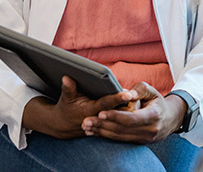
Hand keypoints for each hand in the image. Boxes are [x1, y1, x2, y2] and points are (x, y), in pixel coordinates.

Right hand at [23, 76, 138, 138]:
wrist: (64, 127)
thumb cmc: (66, 108)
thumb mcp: (66, 98)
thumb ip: (68, 88)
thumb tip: (66, 77)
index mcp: (90, 110)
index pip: (106, 103)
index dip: (117, 98)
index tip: (128, 93)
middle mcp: (99, 118)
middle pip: (117, 111)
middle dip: (128, 104)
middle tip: (138, 95)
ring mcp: (102, 124)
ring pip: (120, 118)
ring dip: (129, 110)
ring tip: (138, 99)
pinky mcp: (105, 126)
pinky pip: (118, 123)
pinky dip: (125, 116)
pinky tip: (134, 107)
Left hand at [81, 82, 186, 143]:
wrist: (169, 119)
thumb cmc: (157, 102)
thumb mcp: (152, 91)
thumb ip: (140, 89)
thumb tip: (127, 93)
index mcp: (154, 115)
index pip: (132, 119)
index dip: (115, 116)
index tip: (101, 112)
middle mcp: (149, 130)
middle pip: (122, 129)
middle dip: (102, 125)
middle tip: (86, 121)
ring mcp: (144, 139)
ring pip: (119, 137)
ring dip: (101, 132)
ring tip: (86, 127)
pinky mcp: (138, 143)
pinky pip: (120, 140)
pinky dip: (106, 136)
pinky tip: (94, 132)